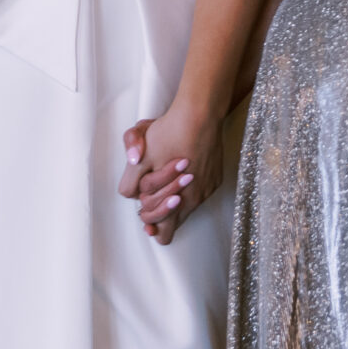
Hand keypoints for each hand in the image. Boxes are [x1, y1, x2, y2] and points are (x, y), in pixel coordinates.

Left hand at [120, 100, 223, 244]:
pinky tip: (183, 166)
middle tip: (151, 193)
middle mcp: (197, 200)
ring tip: (166, 174)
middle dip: (161, 210)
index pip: (165, 234)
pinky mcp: (216, 177)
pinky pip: (200, 190)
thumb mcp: (141, 159)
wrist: (199, 114)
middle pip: (177, 221)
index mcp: (178, 202)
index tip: (144, 214)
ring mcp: (209, 188)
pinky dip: (190, 184)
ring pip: (189, 204)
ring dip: (175, 194)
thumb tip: (131, 196)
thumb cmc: (169, 135)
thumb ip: (131, 183)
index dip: (151, 225)